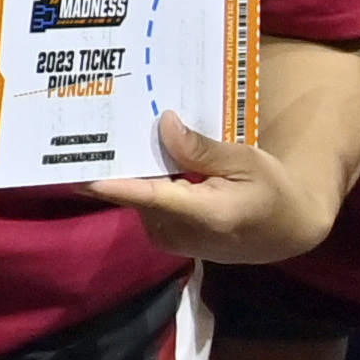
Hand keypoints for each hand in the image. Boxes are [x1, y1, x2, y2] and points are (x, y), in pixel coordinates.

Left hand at [90, 110, 339, 265]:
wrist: (286, 231)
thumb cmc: (272, 192)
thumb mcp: (247, 161)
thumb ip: (202, 148)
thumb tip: (163, 124)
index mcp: (204, 215)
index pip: (147, 197)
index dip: (108, 183)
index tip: (74, 169)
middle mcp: (179, 233)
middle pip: (135, 192)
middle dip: (116, 160)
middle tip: (93, 120)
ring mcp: (169, 239)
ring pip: (136, 196)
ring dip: (130, 168)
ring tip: (114, 128)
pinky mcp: (166, 237)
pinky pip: (145, 203)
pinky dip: (143, 180)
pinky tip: (141, 154)